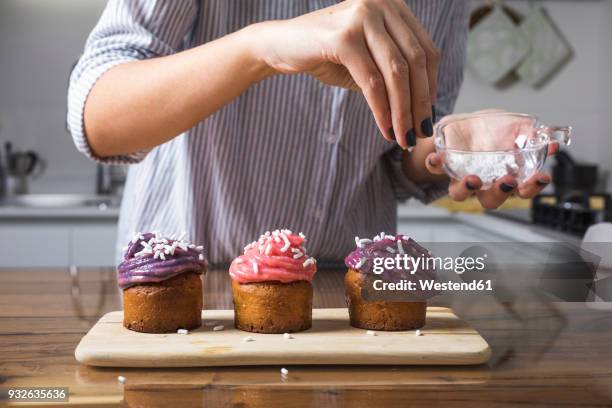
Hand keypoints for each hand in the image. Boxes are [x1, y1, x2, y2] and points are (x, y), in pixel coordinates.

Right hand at [253, 0, 438, 148]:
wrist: (280, 45)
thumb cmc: (326, 54)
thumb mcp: (367, 59)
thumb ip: (394, 71)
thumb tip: (424, 107)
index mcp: (392, 6)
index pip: (426, 49)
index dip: (430, 85)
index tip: (427, 115)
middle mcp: (381, 4)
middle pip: (415, 61)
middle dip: (419, 103)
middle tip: (419, 132)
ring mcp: (362, 16)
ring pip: (395, 73)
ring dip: (402, 111)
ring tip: (403, 136)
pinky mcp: (344, 37)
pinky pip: (371, 82)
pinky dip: (381, 110)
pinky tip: (385, 129)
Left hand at [423, 110, 552, 208]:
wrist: (463, 124)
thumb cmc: (492, 130)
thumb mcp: (514, 127)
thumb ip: (530, 135)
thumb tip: (550, 143)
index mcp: (505, 175)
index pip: (522, 190)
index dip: (532, 187)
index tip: (542, 177)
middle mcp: (483, 182)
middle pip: (492, 200)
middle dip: (501, 193)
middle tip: (508, 181)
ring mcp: (461, 176)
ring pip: (462, 193)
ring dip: (467, 188)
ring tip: (473, 179)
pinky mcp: (442, 165)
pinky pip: (435, 170)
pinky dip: (434, 164)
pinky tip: (436, 157)